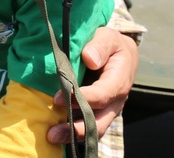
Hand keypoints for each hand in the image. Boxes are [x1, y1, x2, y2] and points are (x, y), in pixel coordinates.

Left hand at [47, 26, 137, 144]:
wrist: (121, 53)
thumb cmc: (111, 44)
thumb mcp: (108, 37)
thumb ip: (100, 46)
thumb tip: (89, 59)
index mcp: (120, 80)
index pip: (102, 95)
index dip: (81, 99)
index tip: (58, 99)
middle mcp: (116, 100)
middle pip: (99, 121)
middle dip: (76, 129)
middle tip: (52, 133)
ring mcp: (109, 110)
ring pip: (94, 129)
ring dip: (72, 135)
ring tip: (51, 136)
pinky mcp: (100, 113)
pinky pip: (89, 127)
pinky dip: (74, 132)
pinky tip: (57, 134)